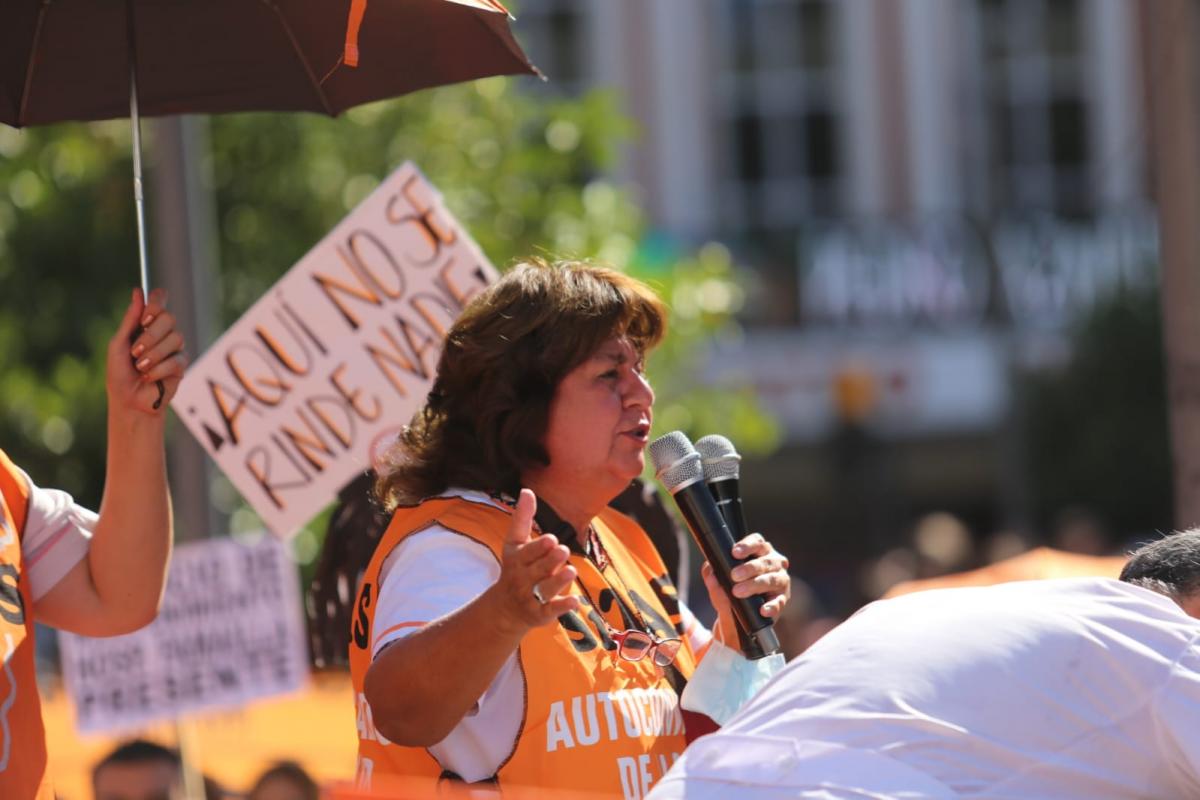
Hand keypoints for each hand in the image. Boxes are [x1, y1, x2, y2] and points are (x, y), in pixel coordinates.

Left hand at [107, 288, 187, 415]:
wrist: (129, 401)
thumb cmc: (119, 374)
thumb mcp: (119, 344)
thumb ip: (130, 319)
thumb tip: (138, 292)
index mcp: (146, 325)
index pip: (159, 302)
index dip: (157, 302)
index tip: (145, 315)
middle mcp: (162, 333)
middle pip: (169, 318)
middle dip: (151, 335)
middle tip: (136, 350)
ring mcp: (173, 348)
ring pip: (175, 338)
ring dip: (153, 354)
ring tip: (140, 367)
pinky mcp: (181, 365)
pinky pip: (176, 359)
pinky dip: (159, 369)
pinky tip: (149, 377)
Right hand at [492, 489, 579, 633]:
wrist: (505, 608)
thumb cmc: (515, 568)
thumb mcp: (515, 544)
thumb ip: (522, 518)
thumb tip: (527, 490)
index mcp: (516, 560)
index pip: (527, 553)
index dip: (538, 548)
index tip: (551, 539)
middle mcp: (522, 579)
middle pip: (537, 570)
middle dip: (550, 561)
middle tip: (562, 550)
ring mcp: (531, 598)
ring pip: (545, 590)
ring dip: (558, 581)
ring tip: (571, 570)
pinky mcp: (541, 614)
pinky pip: (552, 611)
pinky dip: (562, 606)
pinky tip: (576, 600)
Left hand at [703, 532, 790, 648]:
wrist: (738, 616)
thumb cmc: (731, 589)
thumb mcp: (718, 581)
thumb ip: (712, 574)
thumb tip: (710, 571)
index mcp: (760, 551)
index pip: (757, 542)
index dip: (747, 545)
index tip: (734, 552)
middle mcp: (774, 563)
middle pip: (765, 561)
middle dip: (749, 568)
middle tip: (734, 575)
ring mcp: (780, 581)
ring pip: (772, 580)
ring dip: (755, 585)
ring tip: (739, 592)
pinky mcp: (782, 599)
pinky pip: (779, 602)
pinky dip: (771, 606)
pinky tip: (763, 609)